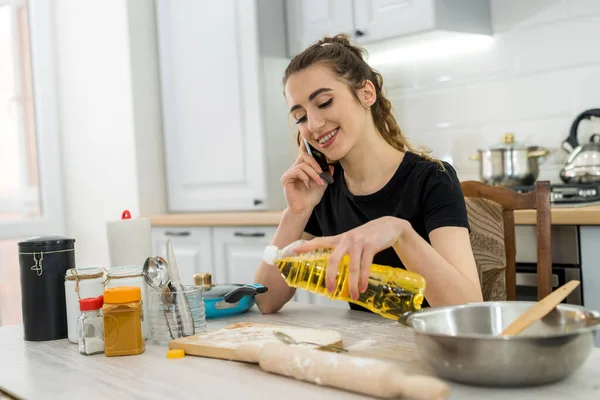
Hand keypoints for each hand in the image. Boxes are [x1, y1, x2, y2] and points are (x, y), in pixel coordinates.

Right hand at [281, 143, 333, 215]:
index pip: (304, 153)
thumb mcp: (323, 183)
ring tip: (318, 182)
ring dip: (313, 173)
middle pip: (304, 156)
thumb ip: (326, 174)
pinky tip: (308, 185)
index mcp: (302, 167)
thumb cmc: (312, 196)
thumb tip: (332, 165)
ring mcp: (289, 173)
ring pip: (303, 165)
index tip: (308, 137)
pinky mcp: (286, 178)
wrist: (305, 208)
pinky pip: (297, 171)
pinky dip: (305, 177)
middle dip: (315, 163)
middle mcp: (295, 167)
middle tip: (322, 172)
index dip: (306, 144)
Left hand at [292, 217, 406, 299]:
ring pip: (352, 267)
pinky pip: (365, 266)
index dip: (307, 246)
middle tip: (329, 290)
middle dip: (330, 276)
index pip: (320, 241)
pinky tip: (362, 288)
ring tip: (353, 295)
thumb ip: (342, 250)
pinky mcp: (371, 245)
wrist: (389, 227)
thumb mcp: (352, 240)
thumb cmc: (368, 237)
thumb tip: (334, 269)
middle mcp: (346, 239)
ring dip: (352, 284)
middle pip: (333, 259)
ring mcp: (358, 242)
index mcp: (339, 239)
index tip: (294, 251)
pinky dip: (363, 279)